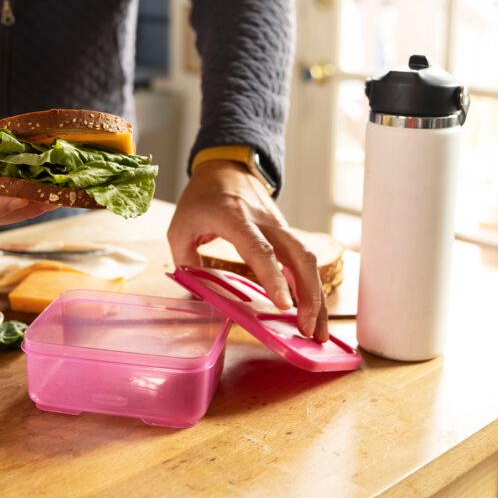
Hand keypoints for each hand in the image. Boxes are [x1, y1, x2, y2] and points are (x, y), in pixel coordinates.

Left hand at [168, 160, 327, 341]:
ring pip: (308, 260)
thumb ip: (186, 262)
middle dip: (309, 295)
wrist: (226, 166)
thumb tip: (199, 297)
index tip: (283, 305)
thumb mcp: (180, 227)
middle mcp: (265, 222)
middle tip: (307, 330)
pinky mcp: (286, 234)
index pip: (259, 249)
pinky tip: (312, 312)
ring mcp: (280, 226)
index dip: (273, 278)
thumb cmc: (202, 198)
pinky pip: (304, 261)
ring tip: (316, 331)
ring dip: (317, 296)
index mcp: (235, 218)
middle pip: (299, 257)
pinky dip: (311, 287)